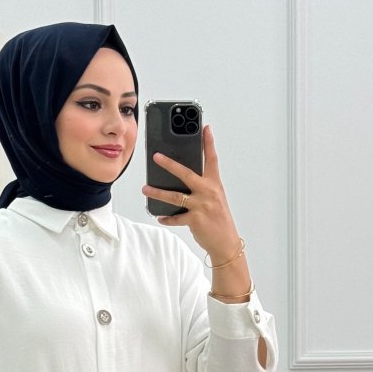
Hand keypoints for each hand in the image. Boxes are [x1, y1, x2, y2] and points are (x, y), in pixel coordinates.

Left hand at [141, 124, 239, 261]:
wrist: (226, 243)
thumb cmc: (219, 220)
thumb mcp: (215, 199)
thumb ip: (203, 187)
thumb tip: (183, 180)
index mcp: (214, 184)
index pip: (212, 160)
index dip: (208, 143)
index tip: (205, 128)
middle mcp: (208, 192)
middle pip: (186, 173)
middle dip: (170, 164)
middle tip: (156, 157)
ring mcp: (202, 206)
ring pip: (175, 196)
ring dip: (158, 192)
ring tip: (146, 189)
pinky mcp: (195, 220)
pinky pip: (176, 217)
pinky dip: (167, 218)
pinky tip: (160, 216)